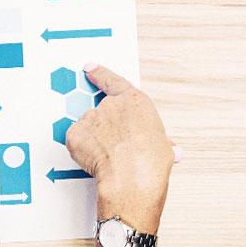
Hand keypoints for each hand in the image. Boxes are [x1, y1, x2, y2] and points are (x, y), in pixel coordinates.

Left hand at [65, 65, 177, 231]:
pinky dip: (83, 151)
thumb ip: (159, 141)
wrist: (132, 179)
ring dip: (96, 140)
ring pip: (89, 128)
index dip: (100, 74)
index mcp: (133, 102)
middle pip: (103, 112)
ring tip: (110, 160)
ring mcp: (91, 118)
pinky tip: (96, 162)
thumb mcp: (164, 147)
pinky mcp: (76, 134)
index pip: (112, 81)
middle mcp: (110, 105)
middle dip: (107, 129)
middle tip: (117, 150)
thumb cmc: (151, 164)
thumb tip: (169, 149)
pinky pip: (77, 141)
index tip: (90, 68)